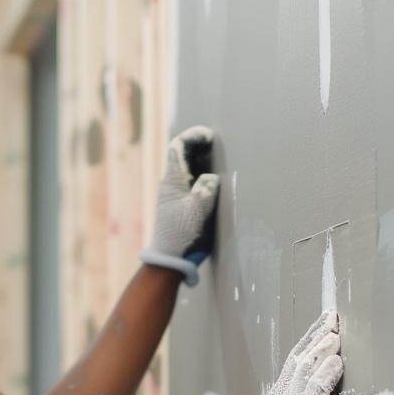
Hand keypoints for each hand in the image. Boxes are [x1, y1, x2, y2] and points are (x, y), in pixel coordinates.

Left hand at [139, 126, 219, 285]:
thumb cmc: (181, 234)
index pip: (178, 147)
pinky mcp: (185, 204)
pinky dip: (206, 174)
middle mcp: (173, 183)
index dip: (192, 136)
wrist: (170, 259)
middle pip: (185, 155)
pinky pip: (195, 182)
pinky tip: (219, 177)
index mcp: (172, 180)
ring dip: (204, 159)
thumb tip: (211, 177)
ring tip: (222, 156)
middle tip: (219, 143)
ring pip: (191, 168)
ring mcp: (178, 193)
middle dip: (201, 145)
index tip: (209, 135)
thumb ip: (205, 189)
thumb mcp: (196, 211)